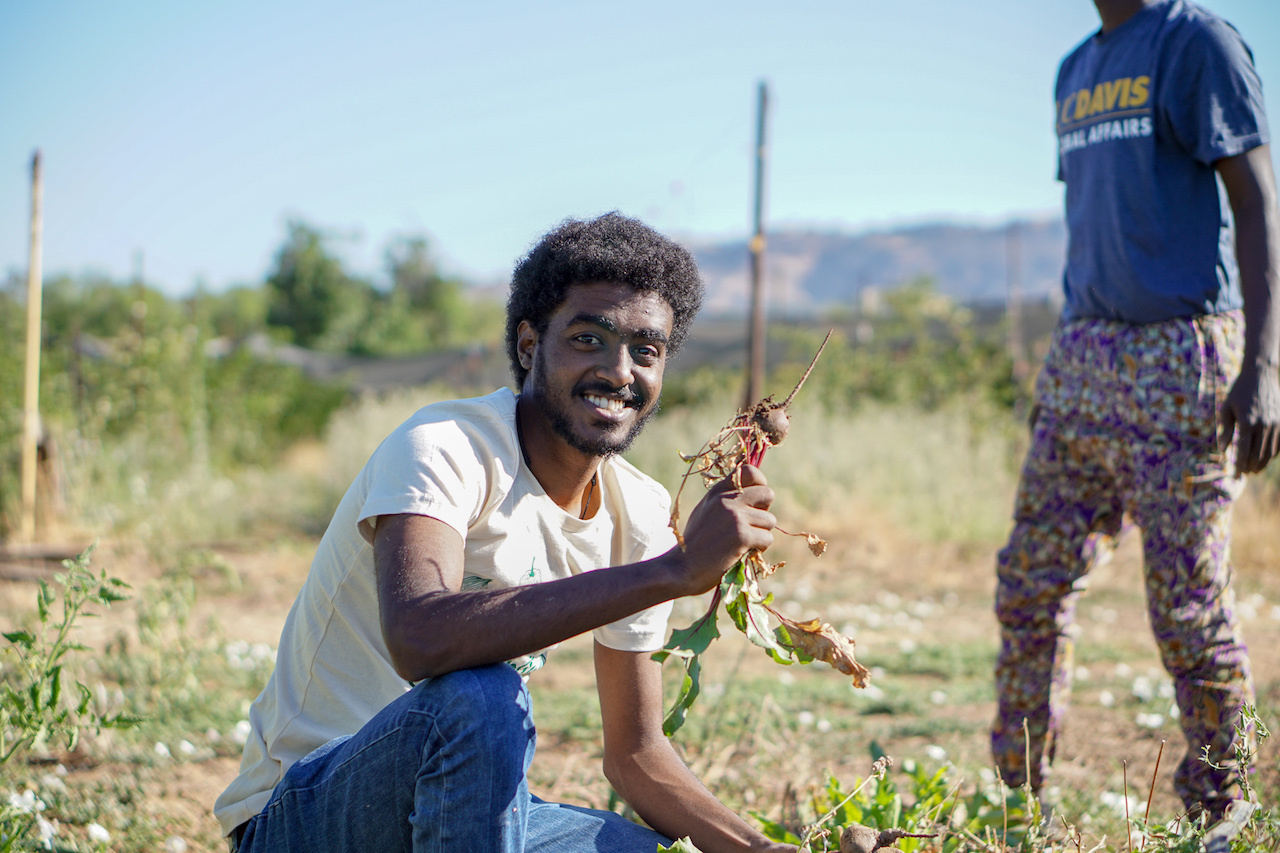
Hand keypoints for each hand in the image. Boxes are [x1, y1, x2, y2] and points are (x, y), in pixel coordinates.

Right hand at [673, 465, 774, 595]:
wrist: (680, 568)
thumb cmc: (694, 544)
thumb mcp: (705, 511)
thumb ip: (725, 499)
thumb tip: (754, 493)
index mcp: (717, 491)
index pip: (750, 471)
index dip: (760, 484)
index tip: (756, 501)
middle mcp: (726, 500)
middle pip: (768, 494)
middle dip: (764, 512)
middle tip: (751, 526)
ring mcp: (735, 516)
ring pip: (770, 520)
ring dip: (761, 534)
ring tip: (742, 543)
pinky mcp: (742, 536)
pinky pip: (767, 538)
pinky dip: (759, 549)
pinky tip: (741, 553)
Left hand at [1219, 360, 1279, 474]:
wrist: (1261, 375)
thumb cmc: (1239, 391)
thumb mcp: (1226, 408)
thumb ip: (1225, 429)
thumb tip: (1223, 450)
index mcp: (1246, 422)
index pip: (1243, 451)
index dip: (1239, 466)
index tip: (1235, 476)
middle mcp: (1264, 425)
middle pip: (1258, 455)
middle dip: (1250, 467)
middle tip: (1243, 473)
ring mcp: (1276, 423)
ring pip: (1270, 452)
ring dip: (1262, 463)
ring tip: (1253, 469)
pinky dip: (1272, 454)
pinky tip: (1265, 458)